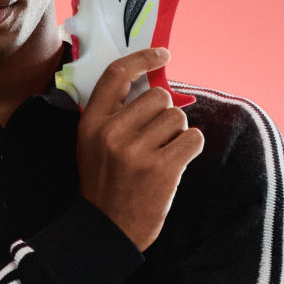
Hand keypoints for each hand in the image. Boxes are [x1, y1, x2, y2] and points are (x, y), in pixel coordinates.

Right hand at [77, 48, 203, 250]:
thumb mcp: (92, 143)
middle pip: (158, 96)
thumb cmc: (105, 183)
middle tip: (154, 138)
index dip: (142, 57)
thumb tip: (150, 83)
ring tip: (161, 153)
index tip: (162, 53)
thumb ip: (113, 114)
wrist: (107, 230)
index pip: (117, 74)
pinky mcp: (162, 169)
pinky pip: (193, 138)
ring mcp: (136, 151)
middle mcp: (111, 133)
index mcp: (91, 122)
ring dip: (177, 133)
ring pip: (177, 117)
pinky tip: (175, 162)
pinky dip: (190, 147)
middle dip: (164, 113)